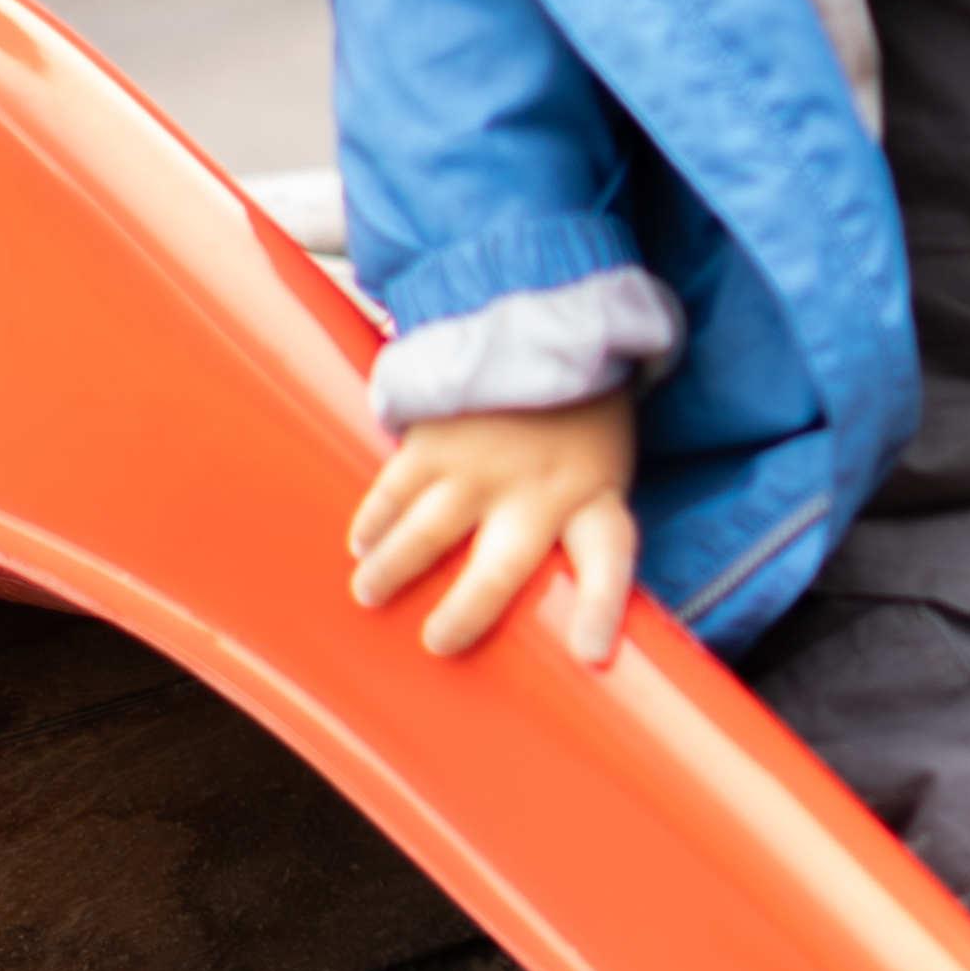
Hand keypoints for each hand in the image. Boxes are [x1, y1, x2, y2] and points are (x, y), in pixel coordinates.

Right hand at [348, 398, 643, 661]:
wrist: (541, 316)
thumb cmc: (578, 410)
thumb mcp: (603, 463)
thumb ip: (583, 517)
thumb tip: (567, 594)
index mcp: (593, 495)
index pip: (608, 562)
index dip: (600, 610)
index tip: (591, 654)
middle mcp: (537, 489)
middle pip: (500, 571)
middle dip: (467, 614)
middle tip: (439, 642)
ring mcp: (481, 464)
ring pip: (427, 535)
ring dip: (393, 570)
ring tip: (370, 593)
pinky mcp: (435, 438)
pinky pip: (394, 491)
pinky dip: (374, 520)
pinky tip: (362, 541)